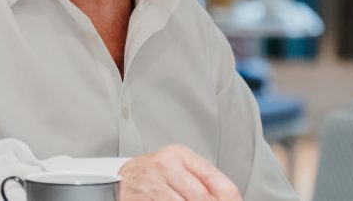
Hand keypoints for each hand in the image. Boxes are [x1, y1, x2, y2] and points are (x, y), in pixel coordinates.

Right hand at [118, 144, 241, 200]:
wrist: (121, 178)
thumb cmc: (157, 173)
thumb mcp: (180, 166)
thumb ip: (204, 179)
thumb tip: (230, 197)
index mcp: (181, 155)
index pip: (216, 181)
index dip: (231, 199)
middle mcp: (166, 167)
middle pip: (203, 198)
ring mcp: (153, 185)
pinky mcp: (143, 200)